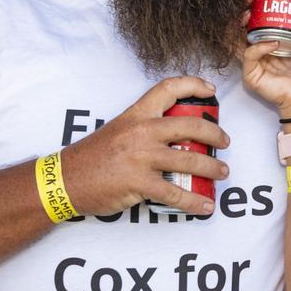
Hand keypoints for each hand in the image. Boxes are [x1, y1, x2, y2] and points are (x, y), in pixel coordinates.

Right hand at [60, 76, 229, 215]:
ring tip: (223, 172)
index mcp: (136, 114)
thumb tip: (176, 136)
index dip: (194, 85)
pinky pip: (176, 193)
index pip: (168, 89)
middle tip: (225, 141)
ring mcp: (141, 157)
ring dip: (213, 168)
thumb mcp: (118, 130)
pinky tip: (205, 206)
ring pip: (191, 160)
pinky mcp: (139, 183)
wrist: (65, 180)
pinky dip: (194, 202)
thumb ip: (144, 128)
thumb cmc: (92, 156)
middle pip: (191, 125)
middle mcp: (141, 131)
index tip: (211, 90)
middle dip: (215, 133)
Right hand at [241, 0, 290, 118]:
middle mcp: (262, 48)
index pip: (259, 18)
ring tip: (249, 15)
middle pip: (245, 26)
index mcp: (274, 39)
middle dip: (244, 10)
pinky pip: (249, 56)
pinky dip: (258, 47)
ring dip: (241, 25)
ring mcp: (255, 61)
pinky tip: (272, 42)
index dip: (255, 4)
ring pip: (239, 39)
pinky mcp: (252, 74)